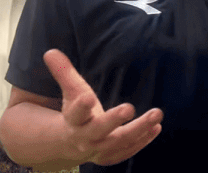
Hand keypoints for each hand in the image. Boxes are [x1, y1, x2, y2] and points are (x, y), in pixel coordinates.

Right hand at [43, 49, 162, 165]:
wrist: (72, 142)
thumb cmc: (75, 111)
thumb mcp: (70, 92)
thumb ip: (63, 73)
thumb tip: (50, 52)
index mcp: (73, 120)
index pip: (75, 113)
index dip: (81, 106)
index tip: (88, 96)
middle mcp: (85, 137)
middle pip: (100, 130)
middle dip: (114, 120)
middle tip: (129, 107)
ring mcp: (100, 149)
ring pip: (120, 141)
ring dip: (139, 129)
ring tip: (156, 114)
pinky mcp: (112, 155)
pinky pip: (129, 149)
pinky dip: (144, 140)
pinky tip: (156, 126)